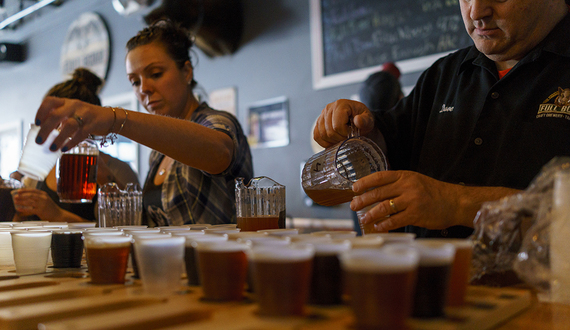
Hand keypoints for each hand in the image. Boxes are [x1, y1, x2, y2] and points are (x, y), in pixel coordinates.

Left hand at [11, 188, 60, 219]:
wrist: (58, 215)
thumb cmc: (51, 208)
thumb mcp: (46, 200)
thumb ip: (39, 197)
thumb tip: (27, 196)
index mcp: (44, 194)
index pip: (33, 190)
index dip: (25, 190)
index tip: (18, 191)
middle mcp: (43, 198)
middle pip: (30, 195)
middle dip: (21, 196)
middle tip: (15, 196)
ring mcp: (42, 204)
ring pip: (29, 202)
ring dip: (21, 201)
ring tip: (15, 201)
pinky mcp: (40, 211)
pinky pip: (30, 209)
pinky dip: (23, 209)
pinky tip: (19, 208)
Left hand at [34, 96, 114, 151]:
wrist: (109, 118)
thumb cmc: (86, 117)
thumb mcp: (72, 112)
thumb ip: (59, 118)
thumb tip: (41, 131)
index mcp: (67, 102)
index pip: (50, 101)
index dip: (41, 111)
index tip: (37, 123)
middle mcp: (74, 106)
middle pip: (56, 115)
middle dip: (45, 130)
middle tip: (39, 142)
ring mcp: (85, 114)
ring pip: (69, 125)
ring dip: (58, 138)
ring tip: (52, 148)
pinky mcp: (93, 124)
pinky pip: (81, 134)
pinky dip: (72, 142)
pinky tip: (65, 149)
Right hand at [313, 99, 374, 147]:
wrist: (357, 119)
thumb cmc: (363, 119)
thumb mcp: (369, 119)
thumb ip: (365, 120)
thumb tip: (357, 120)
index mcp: (341, 104)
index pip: (337, 126)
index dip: (345, 134)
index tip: (352, 133)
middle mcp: (328, 108)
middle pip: (329, 132)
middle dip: (339, 138)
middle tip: (347, 137)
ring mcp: (322, 115)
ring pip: (322, 135)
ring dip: (333, 141)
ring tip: (341, 138)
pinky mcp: (318, 123)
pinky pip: (316, 136)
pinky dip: (325, 142)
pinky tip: (333, 141)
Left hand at [350, 170, 464, 231]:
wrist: (454, 202)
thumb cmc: (433, 192)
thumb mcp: (415, 181)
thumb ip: (398, 184)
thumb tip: (376, 193)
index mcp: (405, 176)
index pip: (379, 176)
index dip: (364, 182)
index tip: (354, 188)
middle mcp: (407, 186)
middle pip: (378, 192)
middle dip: (363, 200)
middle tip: (353, 206)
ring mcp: (411, 200)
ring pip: (384, 207)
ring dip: (371, 214)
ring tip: (363, 218)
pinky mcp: (416, 215)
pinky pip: (395, 220)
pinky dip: (384, 224)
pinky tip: (377, 226)